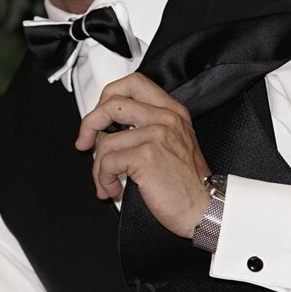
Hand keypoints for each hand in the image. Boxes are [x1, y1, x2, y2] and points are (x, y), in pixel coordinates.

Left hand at [75, 72, 210, 238]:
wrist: (205, 208)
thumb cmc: (188, 185)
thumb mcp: (175, 144)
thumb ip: (148, 128)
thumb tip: (107, 131)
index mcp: (172, 112)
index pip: (133, 83)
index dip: (108, 96)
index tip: (99, 116)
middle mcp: (165, 118)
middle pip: (112, 103)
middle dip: (89, 124)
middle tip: (84, 142)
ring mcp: (156, 134)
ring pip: (105, 141)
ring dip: (98, 168)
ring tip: (107, 182)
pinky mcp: (146, 156)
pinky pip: (107, 162)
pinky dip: (103, 179)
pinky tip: (113, 189)